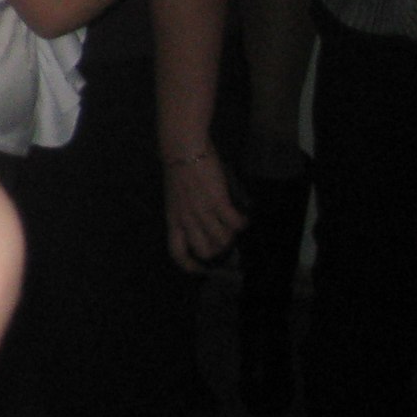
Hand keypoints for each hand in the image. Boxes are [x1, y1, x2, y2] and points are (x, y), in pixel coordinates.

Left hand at [160, 148, 244, 271]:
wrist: (183, 148)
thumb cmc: (180, 169)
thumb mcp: (177, 197)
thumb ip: (187, 212)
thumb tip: (205, 224)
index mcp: (173, 218)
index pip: (177, 252)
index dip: (190, 266)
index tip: (201, 268)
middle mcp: (186, 218)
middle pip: (204, 251)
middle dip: (218, 250)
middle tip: (224, 239)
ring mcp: (202, 211)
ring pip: (223, 239)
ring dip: (232, 235)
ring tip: (234, 223)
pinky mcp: (218, 201)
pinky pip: (235, 223)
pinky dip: (242, 223)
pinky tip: (243, 216)